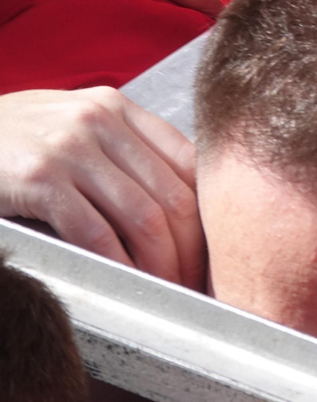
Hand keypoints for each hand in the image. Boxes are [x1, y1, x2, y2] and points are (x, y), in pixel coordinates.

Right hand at [0, 88, 203, 287]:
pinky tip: (127, 287)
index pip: (190, 163)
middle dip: (192, 250)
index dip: (208, 214)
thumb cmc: (5, 143)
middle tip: (195, 285)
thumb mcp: (69, 130)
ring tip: (167, 293)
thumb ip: (119, 153)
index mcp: (116, 108)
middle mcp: (100, 121)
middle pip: (173, 195)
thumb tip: (177, 207)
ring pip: (143, 217)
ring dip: (162, 265)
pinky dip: (120, 267)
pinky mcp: (39, 179)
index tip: (211, 251)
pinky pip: (97, 233)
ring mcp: (69, 148)